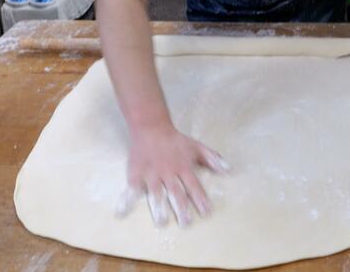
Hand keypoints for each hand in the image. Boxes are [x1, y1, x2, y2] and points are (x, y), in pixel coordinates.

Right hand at [115, 125, 229, 227]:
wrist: (151, 127)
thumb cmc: (175, 140)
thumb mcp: (196, 146)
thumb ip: (212, 158)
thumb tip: (228, 170)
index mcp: (183, 167)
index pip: (194, 186)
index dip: (200, 199)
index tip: (206, 212)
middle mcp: (168, 172)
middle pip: (176, 192)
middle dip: (181, 208)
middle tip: (186, 223)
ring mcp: (151, 173)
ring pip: (156, 192)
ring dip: (158, 207)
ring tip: (161, 221)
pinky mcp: (136, 173)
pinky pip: (131, 188)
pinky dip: (126, 200)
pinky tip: (121, 212)